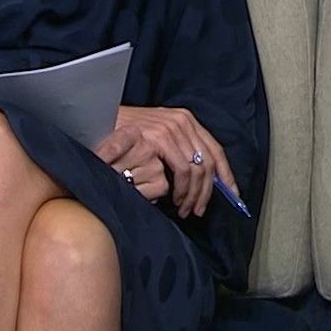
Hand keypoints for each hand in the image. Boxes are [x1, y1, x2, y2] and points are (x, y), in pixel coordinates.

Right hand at [96, 106, 235, 217]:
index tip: (234, 196)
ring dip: (194, 194)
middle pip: (209, 161)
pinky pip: (182, 169)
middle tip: (198, 210)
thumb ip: (178, 150)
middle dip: (208, 191)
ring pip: (197, 169)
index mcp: (185, 120)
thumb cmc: (123, 136)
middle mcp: (182, 121)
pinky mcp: (159, 138)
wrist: (95, 123)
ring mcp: (171, 128)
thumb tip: (200, 176)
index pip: (215, 149)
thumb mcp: (156, 136)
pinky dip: (182, 189)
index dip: (226, 175)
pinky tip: (175, 200)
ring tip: (185, 209)